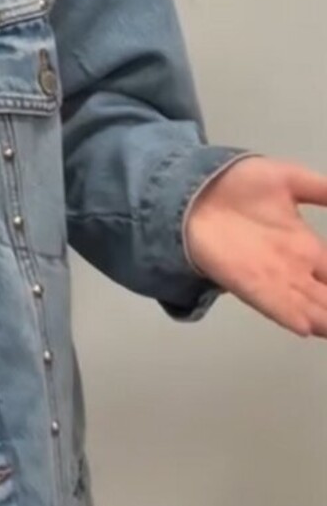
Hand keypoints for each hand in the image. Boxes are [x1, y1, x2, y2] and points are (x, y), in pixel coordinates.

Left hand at [186, 157, 326, 336]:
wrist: (192, 187)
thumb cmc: (237, 185)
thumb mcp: (289, 180)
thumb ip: (323, 191)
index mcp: (306, 247)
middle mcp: (294, 269)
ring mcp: (272, 279)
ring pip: (310, 307)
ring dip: (326, 317)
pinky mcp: (246, 283)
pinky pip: (274, 304)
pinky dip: (292, 315)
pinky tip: (311, 326)